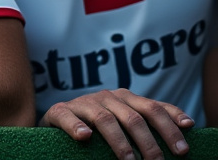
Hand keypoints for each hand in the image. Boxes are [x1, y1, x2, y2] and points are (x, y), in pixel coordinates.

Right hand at [41, 89, 192, 159]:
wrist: (59, 120)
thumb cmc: (99, 124)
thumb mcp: (126, 119)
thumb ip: (151, 119)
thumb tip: (189, 123)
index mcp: (126, 98)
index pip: (154, 109)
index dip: (170, 128)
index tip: (182, 150)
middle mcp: (107, 97)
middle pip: (133, 117)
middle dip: (149, 143)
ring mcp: (83, 102)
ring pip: (105, 119)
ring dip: (120, 142)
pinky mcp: (60, 110)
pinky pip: (69, 117)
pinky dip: (77, 127)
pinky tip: (85, 138)